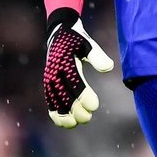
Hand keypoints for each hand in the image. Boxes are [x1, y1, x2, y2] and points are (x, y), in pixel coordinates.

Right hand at [43, 7, 113, 127]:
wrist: (59, 32)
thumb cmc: (77, 39)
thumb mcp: (88, 44)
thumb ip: (97, 56)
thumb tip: (109, 68)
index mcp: (65, 61)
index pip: (75, 82)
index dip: (84, 95)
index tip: (95, 106)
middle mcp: (54, 71)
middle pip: (63, 94)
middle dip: (74, 109)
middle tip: (88, 119)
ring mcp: (49, 77)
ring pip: (54, 100)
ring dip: (63, 114)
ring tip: (75, 124)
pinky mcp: (48, 82)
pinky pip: (49, 99)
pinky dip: (54, 111)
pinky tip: (63, 122)